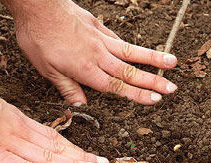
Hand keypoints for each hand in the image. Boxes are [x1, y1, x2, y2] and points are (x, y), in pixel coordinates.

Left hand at [9, 0, 177, 105]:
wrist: (39, 6)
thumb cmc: (38, 37)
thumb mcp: (46, 69)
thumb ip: (66, 87)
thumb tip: (80, 105)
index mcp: (85, 69)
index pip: (117, 86)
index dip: (137, 94)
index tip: (156, 99)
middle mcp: (97, 54)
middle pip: (130, 71)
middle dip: (153, 80)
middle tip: (173, 88)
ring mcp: (99, 38)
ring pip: (130, 51)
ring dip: (152, 58)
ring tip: (172, 62)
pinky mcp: (97, 26)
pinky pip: (117, 38)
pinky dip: (130, 46)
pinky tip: (139, 50)